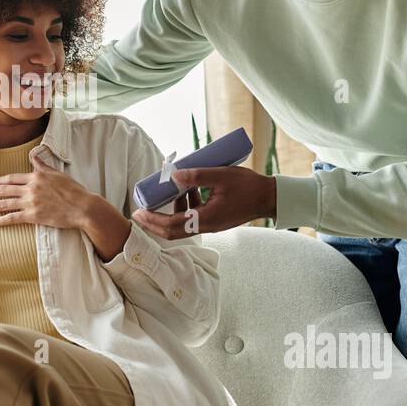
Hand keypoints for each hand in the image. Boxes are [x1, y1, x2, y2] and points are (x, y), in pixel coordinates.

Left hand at [0, 156, 91, 229]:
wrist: (82, 206)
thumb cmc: (73, 190)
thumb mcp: (58, 173)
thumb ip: (43, 166)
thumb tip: (34, 156)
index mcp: (35, 176)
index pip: (12, 178)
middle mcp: (30, 188)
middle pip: (3, 189)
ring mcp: (30, 202)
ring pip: (3, 203)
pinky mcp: (33, 216)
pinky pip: (11, 218)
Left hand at [132, 166, 274, 239]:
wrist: (268, 197)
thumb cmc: (247, 186)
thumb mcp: (220, 175)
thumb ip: (196, 175)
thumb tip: (173, 175)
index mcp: (206, 219)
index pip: (172, 226)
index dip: (152, 221)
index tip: (138, 213)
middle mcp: (206, 225)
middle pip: (172, 230)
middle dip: (154, 221)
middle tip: (139, 211)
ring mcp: (210, 224)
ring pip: (182, 223)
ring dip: (170, 209)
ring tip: (167, 189)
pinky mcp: (214, 219)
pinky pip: (192, 216)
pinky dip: (184, 205)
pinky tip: (187, 188)